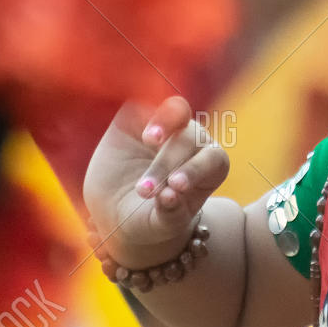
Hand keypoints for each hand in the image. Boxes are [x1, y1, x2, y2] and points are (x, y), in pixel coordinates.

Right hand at [82, 96, 228, 269]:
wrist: (114, 208)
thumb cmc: (146, 219)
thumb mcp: (156, 225)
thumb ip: (168, 216)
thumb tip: (169, 197)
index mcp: (209, 167)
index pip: (213, 159)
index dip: (196, 170)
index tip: (175, 186)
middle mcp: (194, 141)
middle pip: (189, 141)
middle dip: (167, 164)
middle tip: (144, 191)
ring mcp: (169, 125)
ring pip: (176, 113)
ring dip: (166, 122)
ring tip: (149, 139)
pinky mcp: (139, 114)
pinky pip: (146, 101)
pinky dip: (144, 108)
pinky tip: (135, 125)